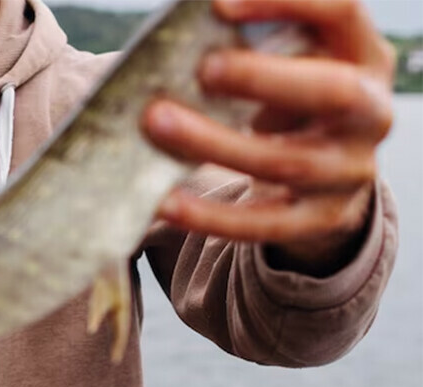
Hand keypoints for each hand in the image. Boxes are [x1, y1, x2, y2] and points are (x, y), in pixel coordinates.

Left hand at [145, 0, 394, 259]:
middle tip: (202, 69)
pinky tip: (165, 201)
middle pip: (330, 91)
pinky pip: (262, 223)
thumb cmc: (291, 102)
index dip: (285, 4)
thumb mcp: (293, 64)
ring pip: (283, 161)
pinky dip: (209, 215)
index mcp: (364, 58)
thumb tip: (184, 25)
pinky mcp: (320, 221)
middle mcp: (370, 114)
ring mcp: (349, 173)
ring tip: (157, 123)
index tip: (218, 5)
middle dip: (261, 78)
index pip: (341, 13)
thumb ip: (256, 44)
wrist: (325, 178)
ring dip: (214, 142)